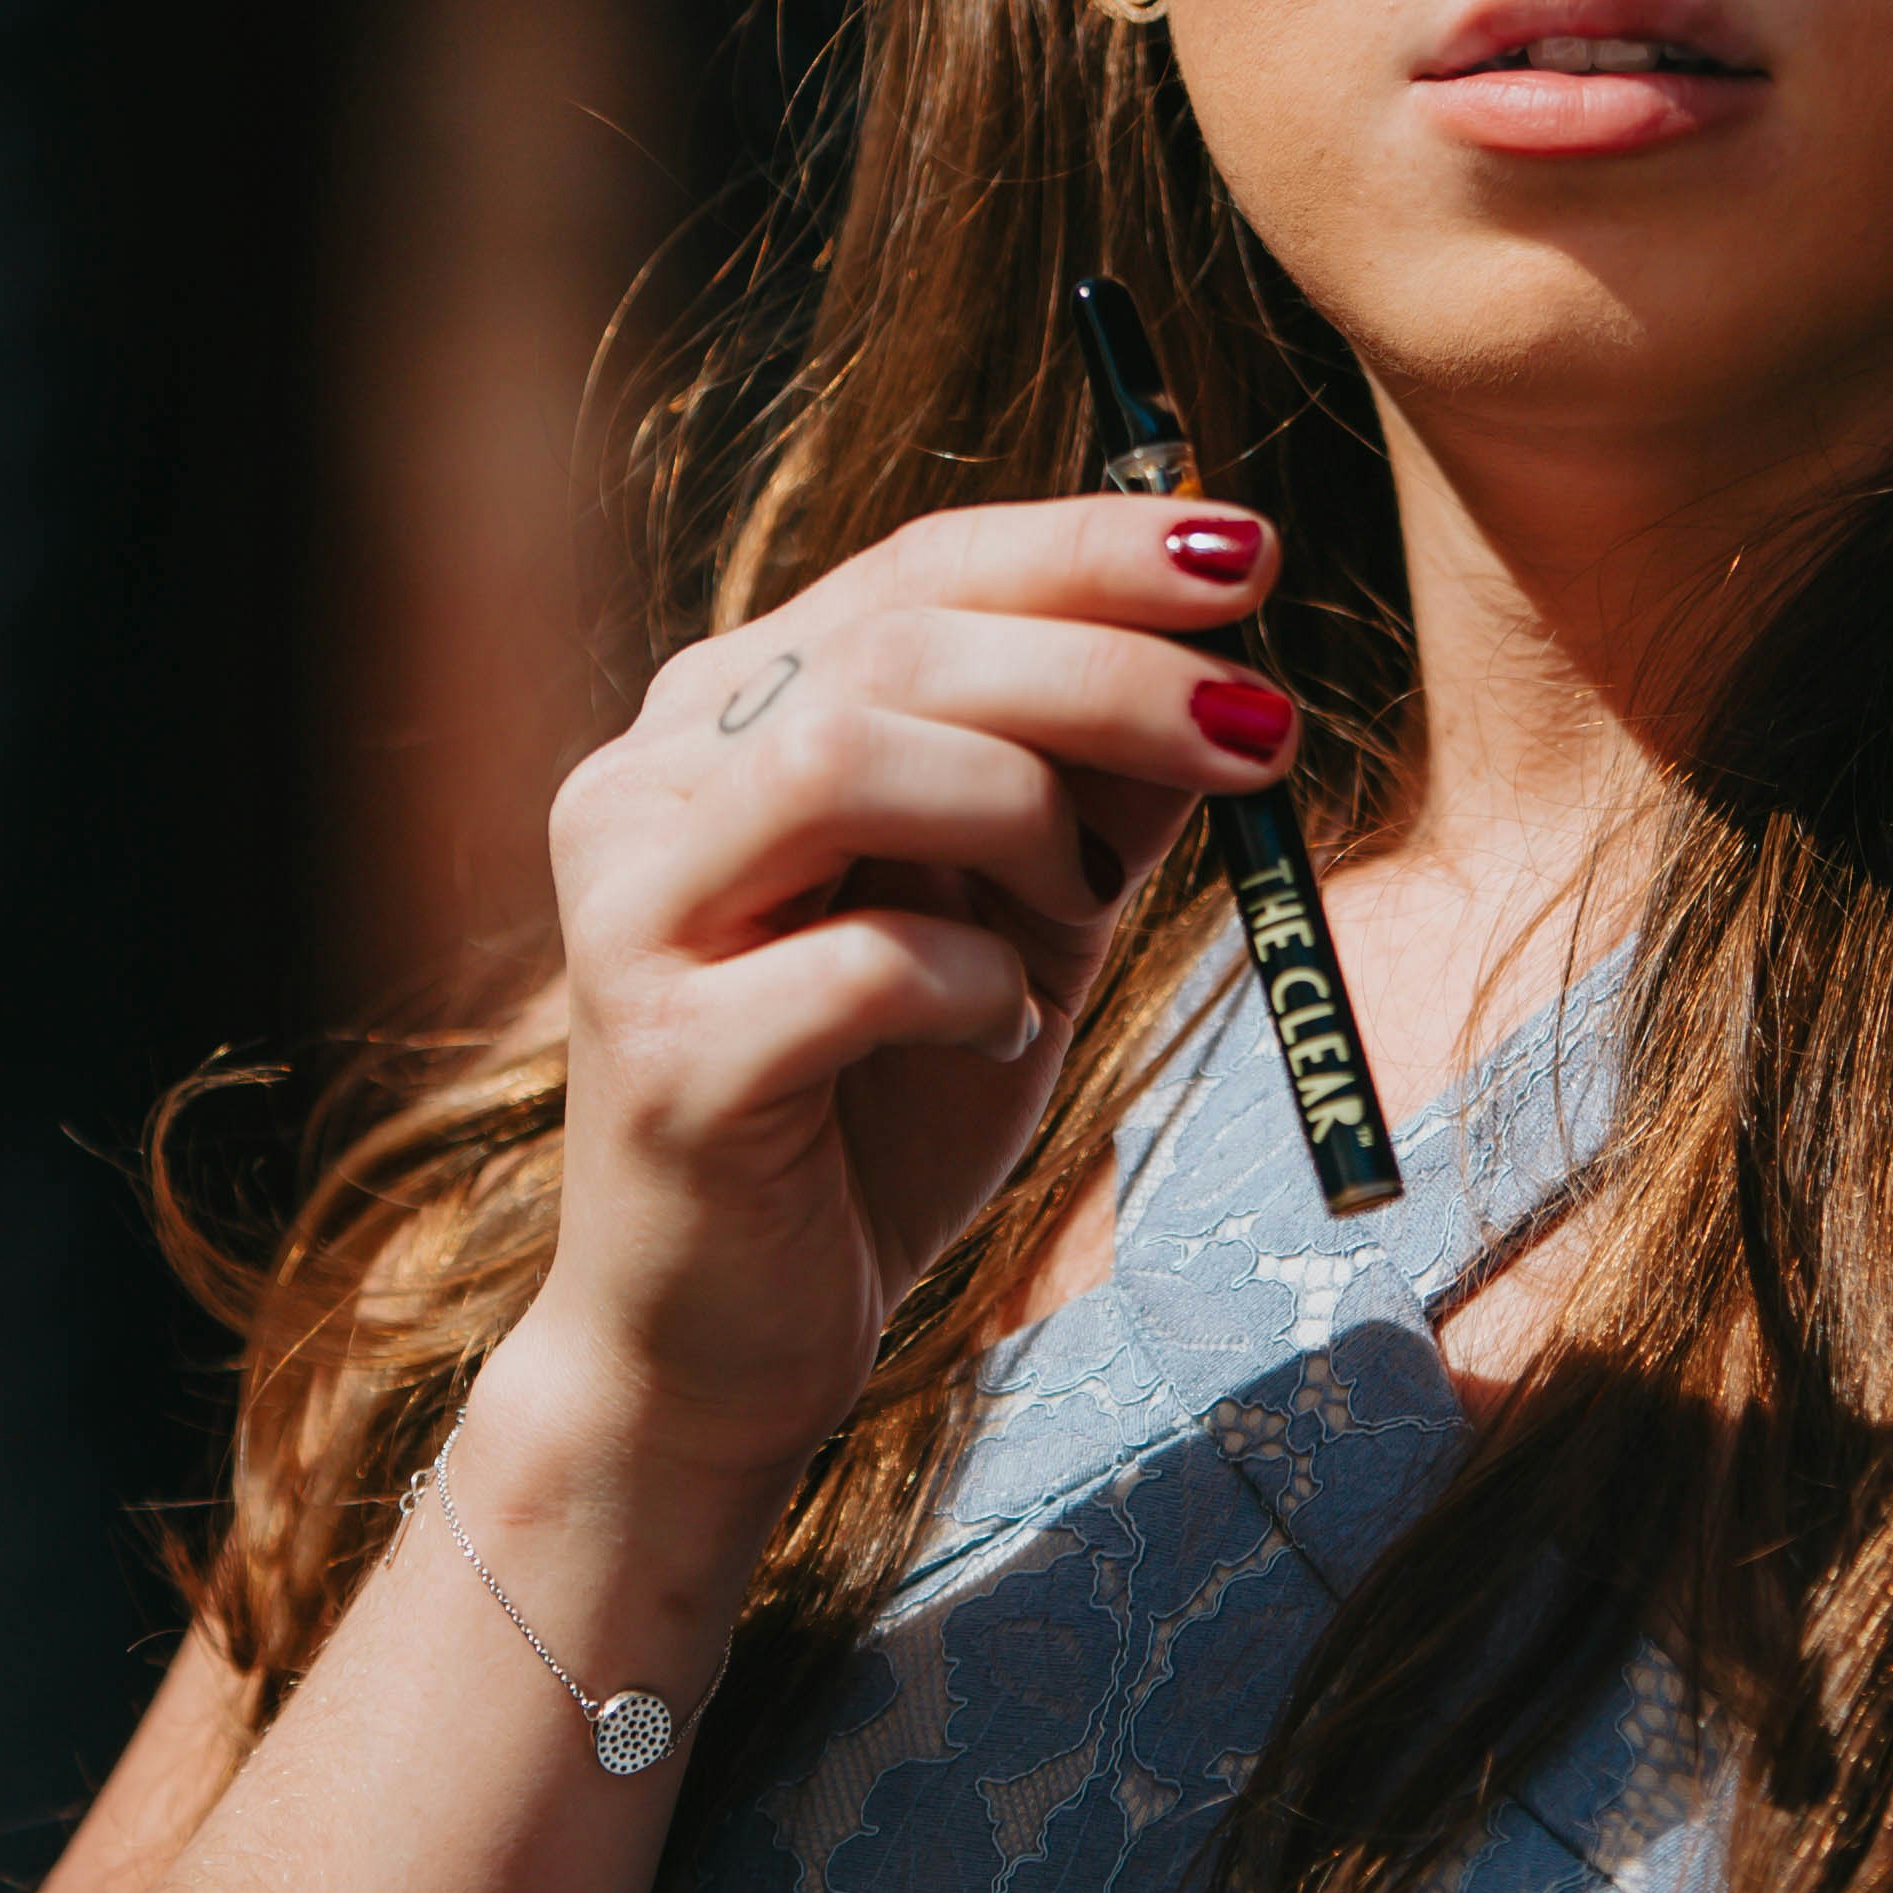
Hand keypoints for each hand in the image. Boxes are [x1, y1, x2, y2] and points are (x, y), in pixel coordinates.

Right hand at [516, 499, 1299, 1482]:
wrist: (726, 1345)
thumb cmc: (873, 1113)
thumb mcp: (1019, 924)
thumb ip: (1094, 800)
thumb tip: (1230, 673)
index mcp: (725, 718)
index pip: (915, 570)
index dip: (1089, 547)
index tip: (1252, 552)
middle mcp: (649, 783)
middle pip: (895, 644)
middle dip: (1106, 670)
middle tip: (1259, 730)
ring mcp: (634, 915)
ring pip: (843, 759)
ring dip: (1021, 812)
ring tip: (1081, 909)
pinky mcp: (664, 1059)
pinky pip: (859, 963)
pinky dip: (976, 983)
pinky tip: (999, 1030)